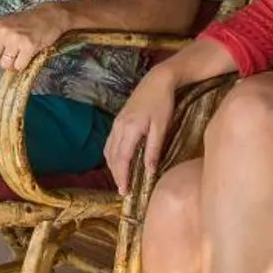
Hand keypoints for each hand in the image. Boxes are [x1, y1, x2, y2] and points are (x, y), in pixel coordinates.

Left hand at [0, 2, 70, 75]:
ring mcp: (16, 39)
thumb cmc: (26, 22)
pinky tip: (27, 54)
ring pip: (5, 65)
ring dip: (12, 63)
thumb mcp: (5, 25)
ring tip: (20, 52)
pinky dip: (23, 64)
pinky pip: (19, 66)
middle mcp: (3, 31)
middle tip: (9, 54)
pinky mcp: (29, 46)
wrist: (49, 16)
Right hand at [104, 64, 181, 196]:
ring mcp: (117, 122)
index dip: (122, 177)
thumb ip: (153, 149)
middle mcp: (119, 127)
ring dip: (112, 166)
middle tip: (123, 190)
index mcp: (129, 129)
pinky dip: (112, 155)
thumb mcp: (162, 127)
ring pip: (108, 150)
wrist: (157, 80)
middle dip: (116, 174)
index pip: (122, 159)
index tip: (124, 191)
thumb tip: (149, 172)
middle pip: (112, 157)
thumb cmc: (163, 103)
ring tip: (121, 178)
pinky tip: (119, 160)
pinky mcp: (118, 119)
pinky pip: (110, 142)